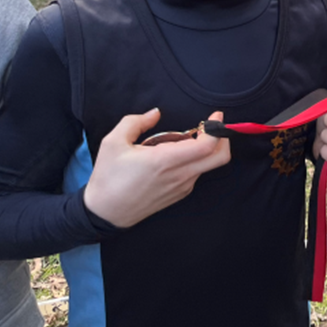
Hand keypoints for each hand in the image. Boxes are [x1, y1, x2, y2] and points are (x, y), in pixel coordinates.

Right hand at [83, 109, 231, 227]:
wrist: (103, 213)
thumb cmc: (107, 178)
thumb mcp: (113, 143)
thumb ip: (136, 122)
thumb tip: (155, 113)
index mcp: (166, 161)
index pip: (207, 146)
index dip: (216, 128)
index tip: (215, 115)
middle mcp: (180, 175)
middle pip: (220, 158)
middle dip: (222, 139)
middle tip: (209, 127)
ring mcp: (182, 187)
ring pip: (209, 165)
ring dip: (207, 149)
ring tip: (185, 139)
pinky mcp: (180, 194)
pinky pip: (197, 174)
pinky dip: (196, 160)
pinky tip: (176, 155)